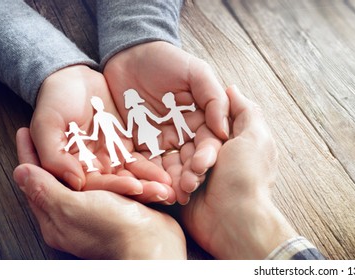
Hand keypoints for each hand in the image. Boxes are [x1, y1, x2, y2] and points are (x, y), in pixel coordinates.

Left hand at [14, 128, 185, 258]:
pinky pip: (115, 183)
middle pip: (61, 177)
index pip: (35, 182)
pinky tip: (115, 155)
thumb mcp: (71, 207)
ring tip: (85, 135)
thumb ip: (46, 189)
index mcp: (56, 218)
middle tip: (55, 129)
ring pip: (91, 177)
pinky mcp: (122, 207)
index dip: (30, 155)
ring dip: (93, 158)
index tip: (24, 132)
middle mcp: (75, 215)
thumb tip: (21, 172)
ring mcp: (99, 211)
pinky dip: (116, 170)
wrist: (154, 244)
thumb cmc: (113, 229)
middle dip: (59, 152)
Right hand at [31, 65, 171, 202]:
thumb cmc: (54, 100)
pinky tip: (170, 175)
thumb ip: (55, 155)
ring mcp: (110, 159)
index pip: (94, 186)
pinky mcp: (125, 148)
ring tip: (171, 189)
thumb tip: (75, 183)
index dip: (115, 187)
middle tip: (163, 194)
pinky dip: (154, 169)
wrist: (72, 78)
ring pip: (132, 177)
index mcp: (70, 168)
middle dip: (141, 191)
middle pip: (117, 186)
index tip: (136, 187)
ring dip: (151, 184)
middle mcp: (91, 169)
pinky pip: (141, 162)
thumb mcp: (47, 124)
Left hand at [104, 41, 228, 204]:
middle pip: (192, 160)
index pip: (210, 143)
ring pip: (171, 167)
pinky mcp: (140, 144)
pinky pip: (145, 163)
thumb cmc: (168, 60)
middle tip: (186, 188)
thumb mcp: (197, 72)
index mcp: (204, 120)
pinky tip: (148, 186)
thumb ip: (214, 98)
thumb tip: (224, 131)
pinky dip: (148, 176)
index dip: (207, 157)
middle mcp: (187, 134)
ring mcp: (164, 141)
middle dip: (191, 176)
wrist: (130, 53)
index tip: (201, 168)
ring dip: (172, 182)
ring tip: (170, 194)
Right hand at [182, 86, 297, 258]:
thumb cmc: (247, 178)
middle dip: (193, 153)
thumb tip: (232, 88)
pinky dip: (173, 181)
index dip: (203, 125)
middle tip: (202, 165)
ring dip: (183, 169)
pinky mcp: (184, 192)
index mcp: (235, 143)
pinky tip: (178, 187)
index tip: (194, 125)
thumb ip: (245, 110)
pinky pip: (169, 178)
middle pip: (191, 141)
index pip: (209, 124)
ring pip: (178, 159)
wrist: (234, 221)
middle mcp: (218, 158)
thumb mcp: (255, 136)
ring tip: (194, 181)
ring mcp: (200, 176)